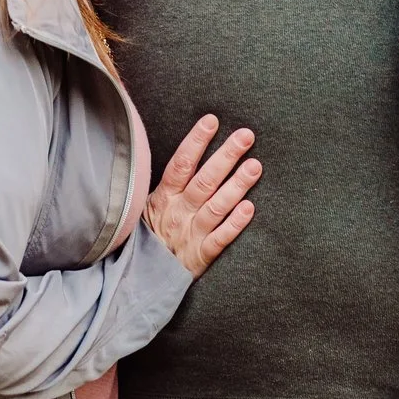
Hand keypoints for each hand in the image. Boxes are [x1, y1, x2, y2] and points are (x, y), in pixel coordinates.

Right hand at [143, 115, 260, 275]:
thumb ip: (168, 184)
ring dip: (237, 185)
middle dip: (226, 156)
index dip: (196, 141)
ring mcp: (191, 233)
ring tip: (255, 166)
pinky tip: (249, 208)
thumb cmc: (150, 234)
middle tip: (246, 136)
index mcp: (164, 197)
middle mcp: (179, 212)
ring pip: (216, 206)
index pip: (181, 163)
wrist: (142, 277)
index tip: (212, 121)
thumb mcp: (148, 205)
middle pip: (205, 180)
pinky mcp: (201, 255)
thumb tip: (185, 153)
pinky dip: (234, 224)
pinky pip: (220, 239)